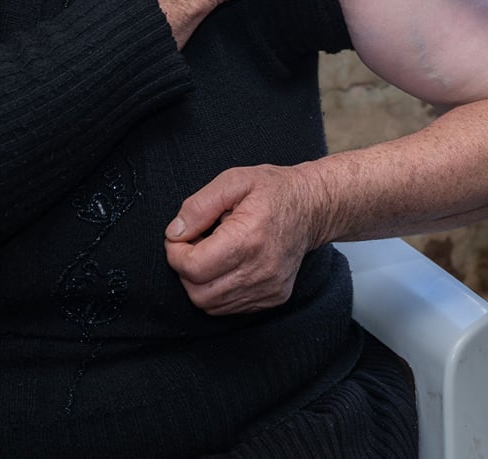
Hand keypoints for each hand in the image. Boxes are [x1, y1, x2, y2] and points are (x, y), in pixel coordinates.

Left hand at [165, 164, 326, 314]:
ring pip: (212, 305)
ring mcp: (269, 288)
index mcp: (248, 239)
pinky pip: (230, 307)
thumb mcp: (233, 181)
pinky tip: (228, 266)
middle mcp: (260, 270)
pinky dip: (219, 290)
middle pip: (198, 292)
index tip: (179, 237)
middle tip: (195, 245)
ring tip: (213, 254)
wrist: (313, 207)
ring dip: (201, 282)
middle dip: (186, 270)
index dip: (175, 253)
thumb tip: (174, 233)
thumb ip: (198, 206)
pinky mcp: (273, 297)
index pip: (193, 267)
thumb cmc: (274, 191)